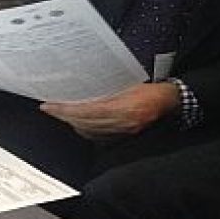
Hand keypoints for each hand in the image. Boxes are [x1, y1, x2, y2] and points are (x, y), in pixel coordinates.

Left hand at [39, 82, 180, 138]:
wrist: (169, 102)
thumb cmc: (152, 89)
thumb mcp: (131, 82)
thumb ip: (110, 88)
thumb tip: (86, 89)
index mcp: (124, 107)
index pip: (87, 111)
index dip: (66, 109)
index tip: (51, 105)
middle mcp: (122, 121)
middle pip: (84, 122)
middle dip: (64, 116)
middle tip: (50, 108)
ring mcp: (123, 130)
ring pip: (89, 130)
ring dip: (72, 122)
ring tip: (61, 113)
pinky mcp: (124, 135)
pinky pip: (98, 136)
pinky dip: (85, 129)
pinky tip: (79, 123)